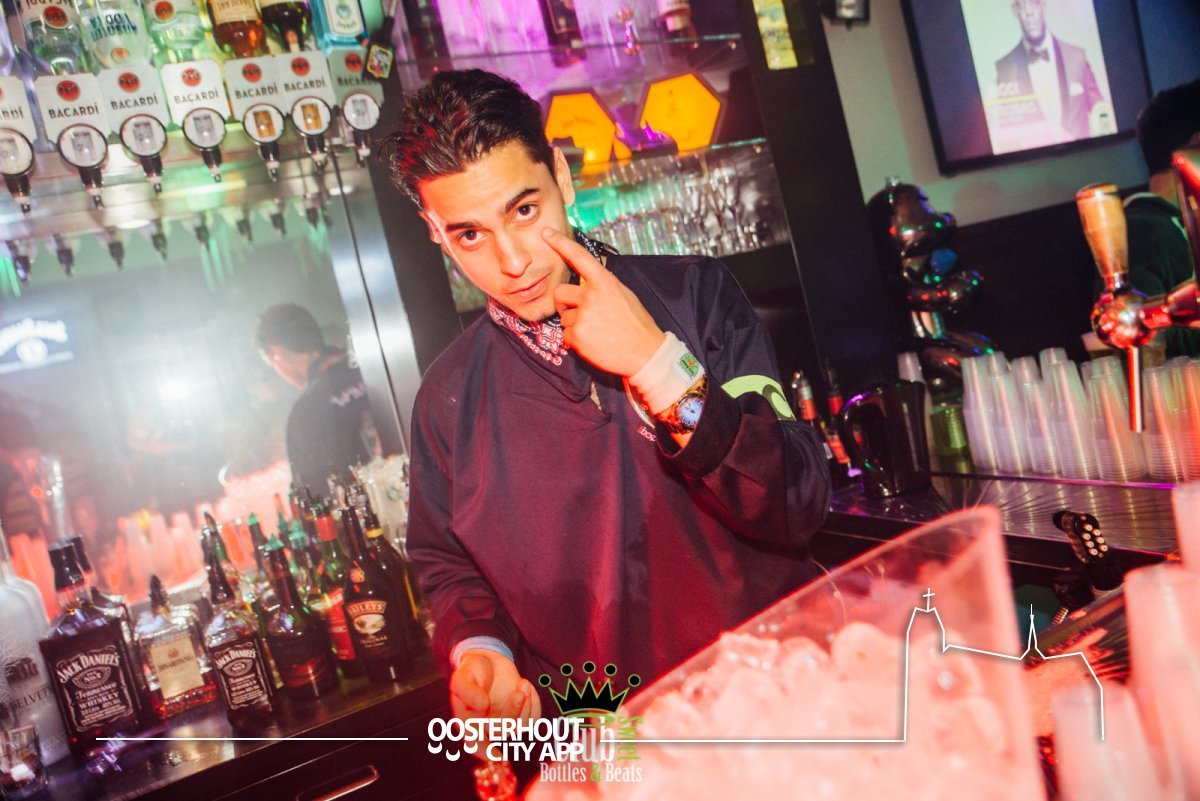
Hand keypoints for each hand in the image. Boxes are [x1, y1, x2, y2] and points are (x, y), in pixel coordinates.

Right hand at [449, 650, 540, 758]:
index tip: (498, 756)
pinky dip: (535, 703)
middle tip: (518, 692)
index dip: (485, 752)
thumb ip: (468, 691)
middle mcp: (488, 726)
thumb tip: (482, 707)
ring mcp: (506, 721)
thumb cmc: (471, 671)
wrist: (488, 660)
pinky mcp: (521, 714)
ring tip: (522, 683)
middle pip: (503, 731)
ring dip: (526, 706)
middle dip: (513, 712)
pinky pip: (534, 718)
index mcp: (468, 722)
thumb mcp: (462, 677)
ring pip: (521, 726)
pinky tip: (526, 686)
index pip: (475, 743)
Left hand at [546, 228, 664, 377]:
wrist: (646, 354)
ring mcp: (583, 316)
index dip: (560, 243)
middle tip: (580, 314)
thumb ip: (602, 287)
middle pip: (560, 292)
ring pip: (564, 317)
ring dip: (575, 325)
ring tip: (597, 332)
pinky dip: (576, 341)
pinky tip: (594, 343)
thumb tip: (586, 283)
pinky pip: (565, 335)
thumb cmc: (636, 325)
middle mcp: (591, 296)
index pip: (579, 257)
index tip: (546, 233)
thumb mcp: (624, 295)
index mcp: (605, 282)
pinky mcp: (577, 336)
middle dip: (564, 303)